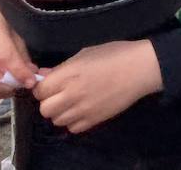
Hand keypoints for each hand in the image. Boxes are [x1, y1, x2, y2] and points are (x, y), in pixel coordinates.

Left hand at [34, 39, 161, 133]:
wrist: (140, 68)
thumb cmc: (114, 54)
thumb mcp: (85, 53)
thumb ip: (63, 67)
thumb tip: (44, 75)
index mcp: (69, 75)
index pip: (40, 90)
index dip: (43, 87)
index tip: (51, 83)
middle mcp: (72, 94)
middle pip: (45, 109)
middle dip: (49, 101)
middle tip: (60, 94)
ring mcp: (83, 110)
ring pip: (56, 120)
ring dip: (60, 112)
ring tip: (71, 102)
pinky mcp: (94, 120)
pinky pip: (73, 128)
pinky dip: (73, 121)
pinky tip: (82, 110)